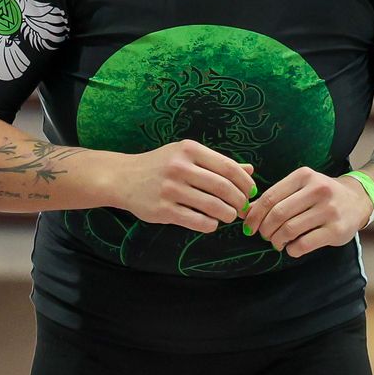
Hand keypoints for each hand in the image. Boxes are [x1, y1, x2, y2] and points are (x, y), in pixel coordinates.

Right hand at [107, 141, 253, 233]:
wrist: (122, 177)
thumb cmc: (160, 165)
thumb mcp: (186, 155)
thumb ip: (217, 163)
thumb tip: (249, 170)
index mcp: (189, 150)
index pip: (228, 167)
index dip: (245, 183)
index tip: (251, 192)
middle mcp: (180, 167)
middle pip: (223, 187)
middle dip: (239, 201)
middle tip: (242, 207)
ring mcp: (170, 189)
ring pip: (212, 206)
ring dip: (227, 214)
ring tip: (229, 216)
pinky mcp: (162, 210)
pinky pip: (196, 221)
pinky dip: (210, 225)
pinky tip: (212, 223)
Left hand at [242, 168, 372, 257]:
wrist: (357, 200)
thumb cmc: (321, 195)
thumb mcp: (300, 187)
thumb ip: (276, 197)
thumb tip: (246, 212)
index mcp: (304, 176)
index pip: (271, 197)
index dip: (255, 215)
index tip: (248, 227)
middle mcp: (318, 190)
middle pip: (278, 214)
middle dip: (265, 229)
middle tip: (264, 236)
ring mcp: (329, 210)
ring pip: (290, 230)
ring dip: (277, 241)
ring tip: (278, 242)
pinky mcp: (336, 230)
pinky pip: (304, 244)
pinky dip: (292, 249)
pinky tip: (292, 247)